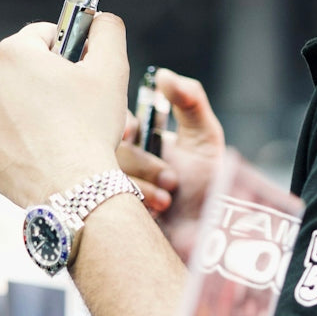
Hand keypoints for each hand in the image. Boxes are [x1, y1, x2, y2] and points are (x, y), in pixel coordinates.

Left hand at [0, 12, 128, 208]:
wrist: (72, 188)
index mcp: (13, 52)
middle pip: (24, 68)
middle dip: (48, 80)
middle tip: (74, 105)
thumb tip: (102, 19)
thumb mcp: (112, 68)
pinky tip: (41, 149)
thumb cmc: (91, 126)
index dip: (69, 49)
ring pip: (10, 101)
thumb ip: (108, 30)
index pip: (44, 35)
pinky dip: (17, 137)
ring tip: (59, 130)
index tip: (81, 70)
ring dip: (31, 108)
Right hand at [117, 69, 225, 261]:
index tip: (132, 132)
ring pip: (104, 173)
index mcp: (141, 141)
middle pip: (106, 146)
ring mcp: (113, 190)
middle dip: (140, 160)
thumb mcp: (205, 139)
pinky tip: (158, 211)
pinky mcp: (109, 215)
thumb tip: (163, 75)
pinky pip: (105, 200)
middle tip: (171, 177)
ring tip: (171, 196)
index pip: (117, 121)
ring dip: (141, 183)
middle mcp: (123, 163)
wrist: (212, 239)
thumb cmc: (211, 189)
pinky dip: (134, 202)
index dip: (123, 124)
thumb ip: (190, 100)